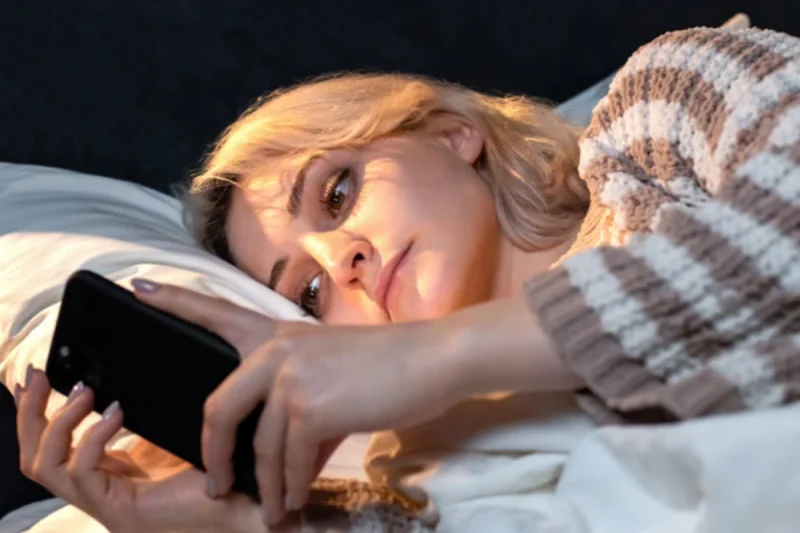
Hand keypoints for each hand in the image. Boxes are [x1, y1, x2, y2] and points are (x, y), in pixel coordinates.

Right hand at [15, 368, 269, 532]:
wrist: (257, 499)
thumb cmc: (227, 461)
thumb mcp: (177, 423)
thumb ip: (152, 404)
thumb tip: (131, 362)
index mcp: (117, 469)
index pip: (61, 445)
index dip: (44, 412)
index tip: (46, 375)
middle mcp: (105, 488)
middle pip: (38, 457)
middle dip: (31, 413)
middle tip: (36, 374)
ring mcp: (109, 503)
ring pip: (46, 467)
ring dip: (56, 423)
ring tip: (83, 392)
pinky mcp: (121, 511)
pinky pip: (81, 472)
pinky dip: (92, 438)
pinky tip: (114, 413)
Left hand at [134, 281, 466, 526]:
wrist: (434, 359)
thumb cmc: (389, 366)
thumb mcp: (333, 376)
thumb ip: (300, 411)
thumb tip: (286, 466)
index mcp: (279, 334)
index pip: (217, 312)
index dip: (176, 301)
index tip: (139, 289)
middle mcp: (276, 350)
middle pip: (218, 407)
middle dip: (211, 454)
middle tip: (214, 484)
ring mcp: (291, 376)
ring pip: (260, 447)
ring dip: (267, 486)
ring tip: (273, 510)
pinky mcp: (310, 406)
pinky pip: (289, 460)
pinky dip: (291, 487)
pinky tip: (296, 501)